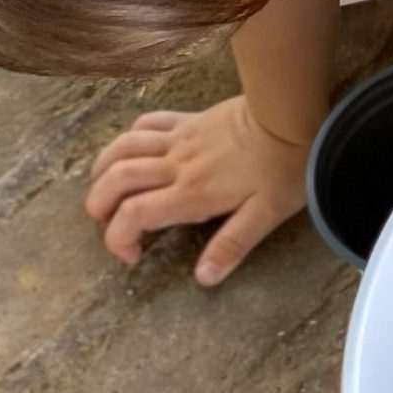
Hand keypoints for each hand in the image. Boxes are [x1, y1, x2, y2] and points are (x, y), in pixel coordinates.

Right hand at [85, 98, 310, 284]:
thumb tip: (203, 278)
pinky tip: (135, 152)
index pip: (133, 215)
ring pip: (122, 148)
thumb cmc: (286, 166)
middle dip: (98, 206)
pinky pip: (146, 123)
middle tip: (110, 225)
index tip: (133, 257)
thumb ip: (233, 245)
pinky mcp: (189, 119)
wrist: (293, 114)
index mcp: (192, 193)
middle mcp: (176, 165)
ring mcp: (180, 138)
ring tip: (108, 191)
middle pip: (115, 180)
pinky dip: (129, 138)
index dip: (118, 240)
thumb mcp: (268, 214)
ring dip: (104, 171)